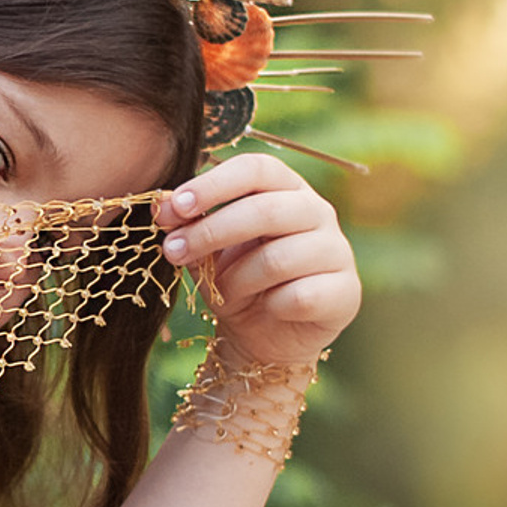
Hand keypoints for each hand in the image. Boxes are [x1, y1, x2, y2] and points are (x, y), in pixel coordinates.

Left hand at [155, 153, 362, 369]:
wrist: (266, 338)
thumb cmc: (238, 283)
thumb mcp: (208, 252)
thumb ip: (191, 228)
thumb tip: (160, 206)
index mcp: (286, 188)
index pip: (256, 169)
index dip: (213, 185)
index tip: (174, 208)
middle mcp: (318, 212)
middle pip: (265, 210)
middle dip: (211, 231)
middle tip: (172, 251)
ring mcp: (337, 251)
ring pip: (277, 259)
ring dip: (236, 280)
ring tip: (222, 293)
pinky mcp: (346, 291)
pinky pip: (299, 296)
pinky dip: (270, 306)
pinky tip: (265, 309)